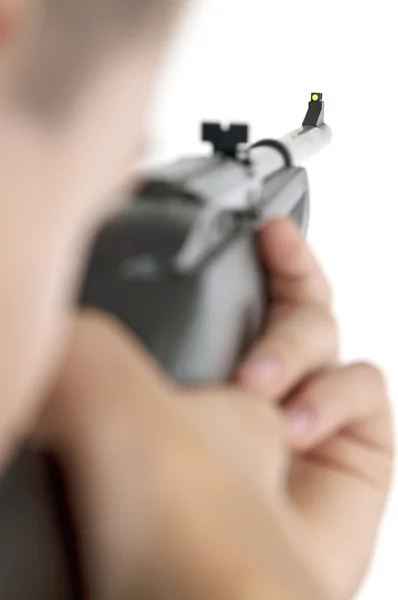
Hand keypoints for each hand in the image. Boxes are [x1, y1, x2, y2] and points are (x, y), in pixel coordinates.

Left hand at [37, 220, 392, 599]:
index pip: (226, 300)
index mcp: (195, 377)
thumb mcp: (105, 394)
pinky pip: (365, 383)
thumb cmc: (164, 506)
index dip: (244, 257)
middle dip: (287, 268)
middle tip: (275, 244)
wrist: (227, 583)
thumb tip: (57, 311)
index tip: (250, 222)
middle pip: (285, 302)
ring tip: (259, 385)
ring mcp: (301, 417)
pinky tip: (298, 427)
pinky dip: (335, 397)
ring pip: (323, 333)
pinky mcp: (352, 446)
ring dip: (295, 345)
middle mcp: (248, 394)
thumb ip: (85, 342)